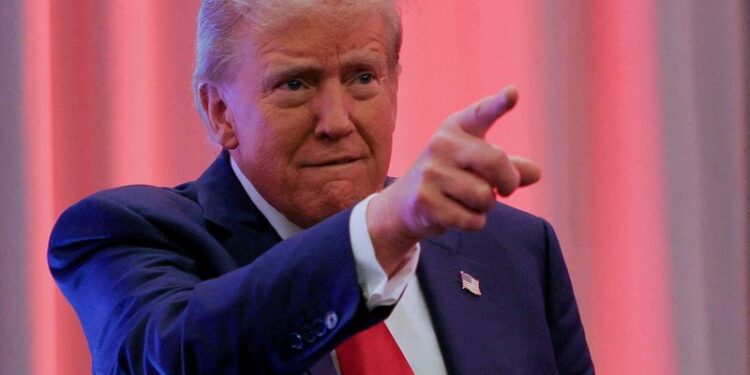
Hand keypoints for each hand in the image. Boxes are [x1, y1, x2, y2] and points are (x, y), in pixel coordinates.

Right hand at [367, 86, 540, 274]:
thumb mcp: (478, 166)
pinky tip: (458, 215)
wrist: (405, 203)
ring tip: (469, 201)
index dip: (499, 103)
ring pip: (484, 196)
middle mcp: (442, 144)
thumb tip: (535, 173)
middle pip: (495, 161)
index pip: (481, 113)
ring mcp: (431, 173)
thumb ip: (509, 167)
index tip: (514, 92)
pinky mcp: (426, 201)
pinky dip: (474, 222)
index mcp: (457, 128)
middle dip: (509, 182)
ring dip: (486, 206)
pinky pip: (470, 219)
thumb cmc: (451, 178)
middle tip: (506, 190)